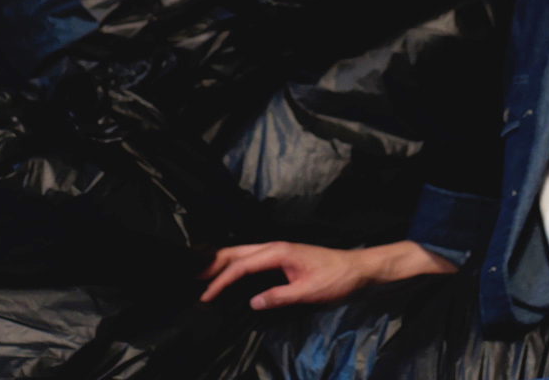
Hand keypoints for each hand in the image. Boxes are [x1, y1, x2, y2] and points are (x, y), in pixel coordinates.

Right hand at [197, 240, 455, 309]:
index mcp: (279, 252)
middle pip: (237, 252)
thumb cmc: (336, 279)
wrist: (358, 269)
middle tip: (191, 277)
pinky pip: (252, 257)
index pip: (242, 265)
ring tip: (201, 271)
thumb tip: (252, 302)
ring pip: (243, 252)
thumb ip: (279, 296)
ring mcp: (278, 250)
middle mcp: (275, 247)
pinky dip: (235, 262)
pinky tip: (229, 271)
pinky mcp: (282, 257)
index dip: (221, 280)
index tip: (205, 295)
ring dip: (221, 261)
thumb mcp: (309, 292)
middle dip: (213, 263)